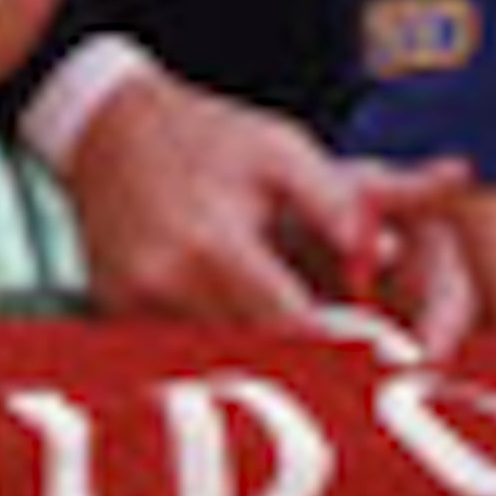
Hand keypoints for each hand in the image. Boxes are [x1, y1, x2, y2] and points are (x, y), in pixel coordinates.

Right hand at [70, 68, 474, 344]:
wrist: (108, 125)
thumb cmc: (209, 136)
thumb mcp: (281, 149)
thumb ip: (335, 203)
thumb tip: (386, 254)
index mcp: (216, 244)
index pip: (289, 325)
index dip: (337, 349)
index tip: (378, 360)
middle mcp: (168, 282)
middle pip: (254, 355)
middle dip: (303, 363)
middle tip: (350, 369)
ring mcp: (134, 302)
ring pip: (215, 358)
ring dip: (256, 359)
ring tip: (301, 353)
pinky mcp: (116, 310)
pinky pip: (177, 347)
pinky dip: (212, 345)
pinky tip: (241, 329)